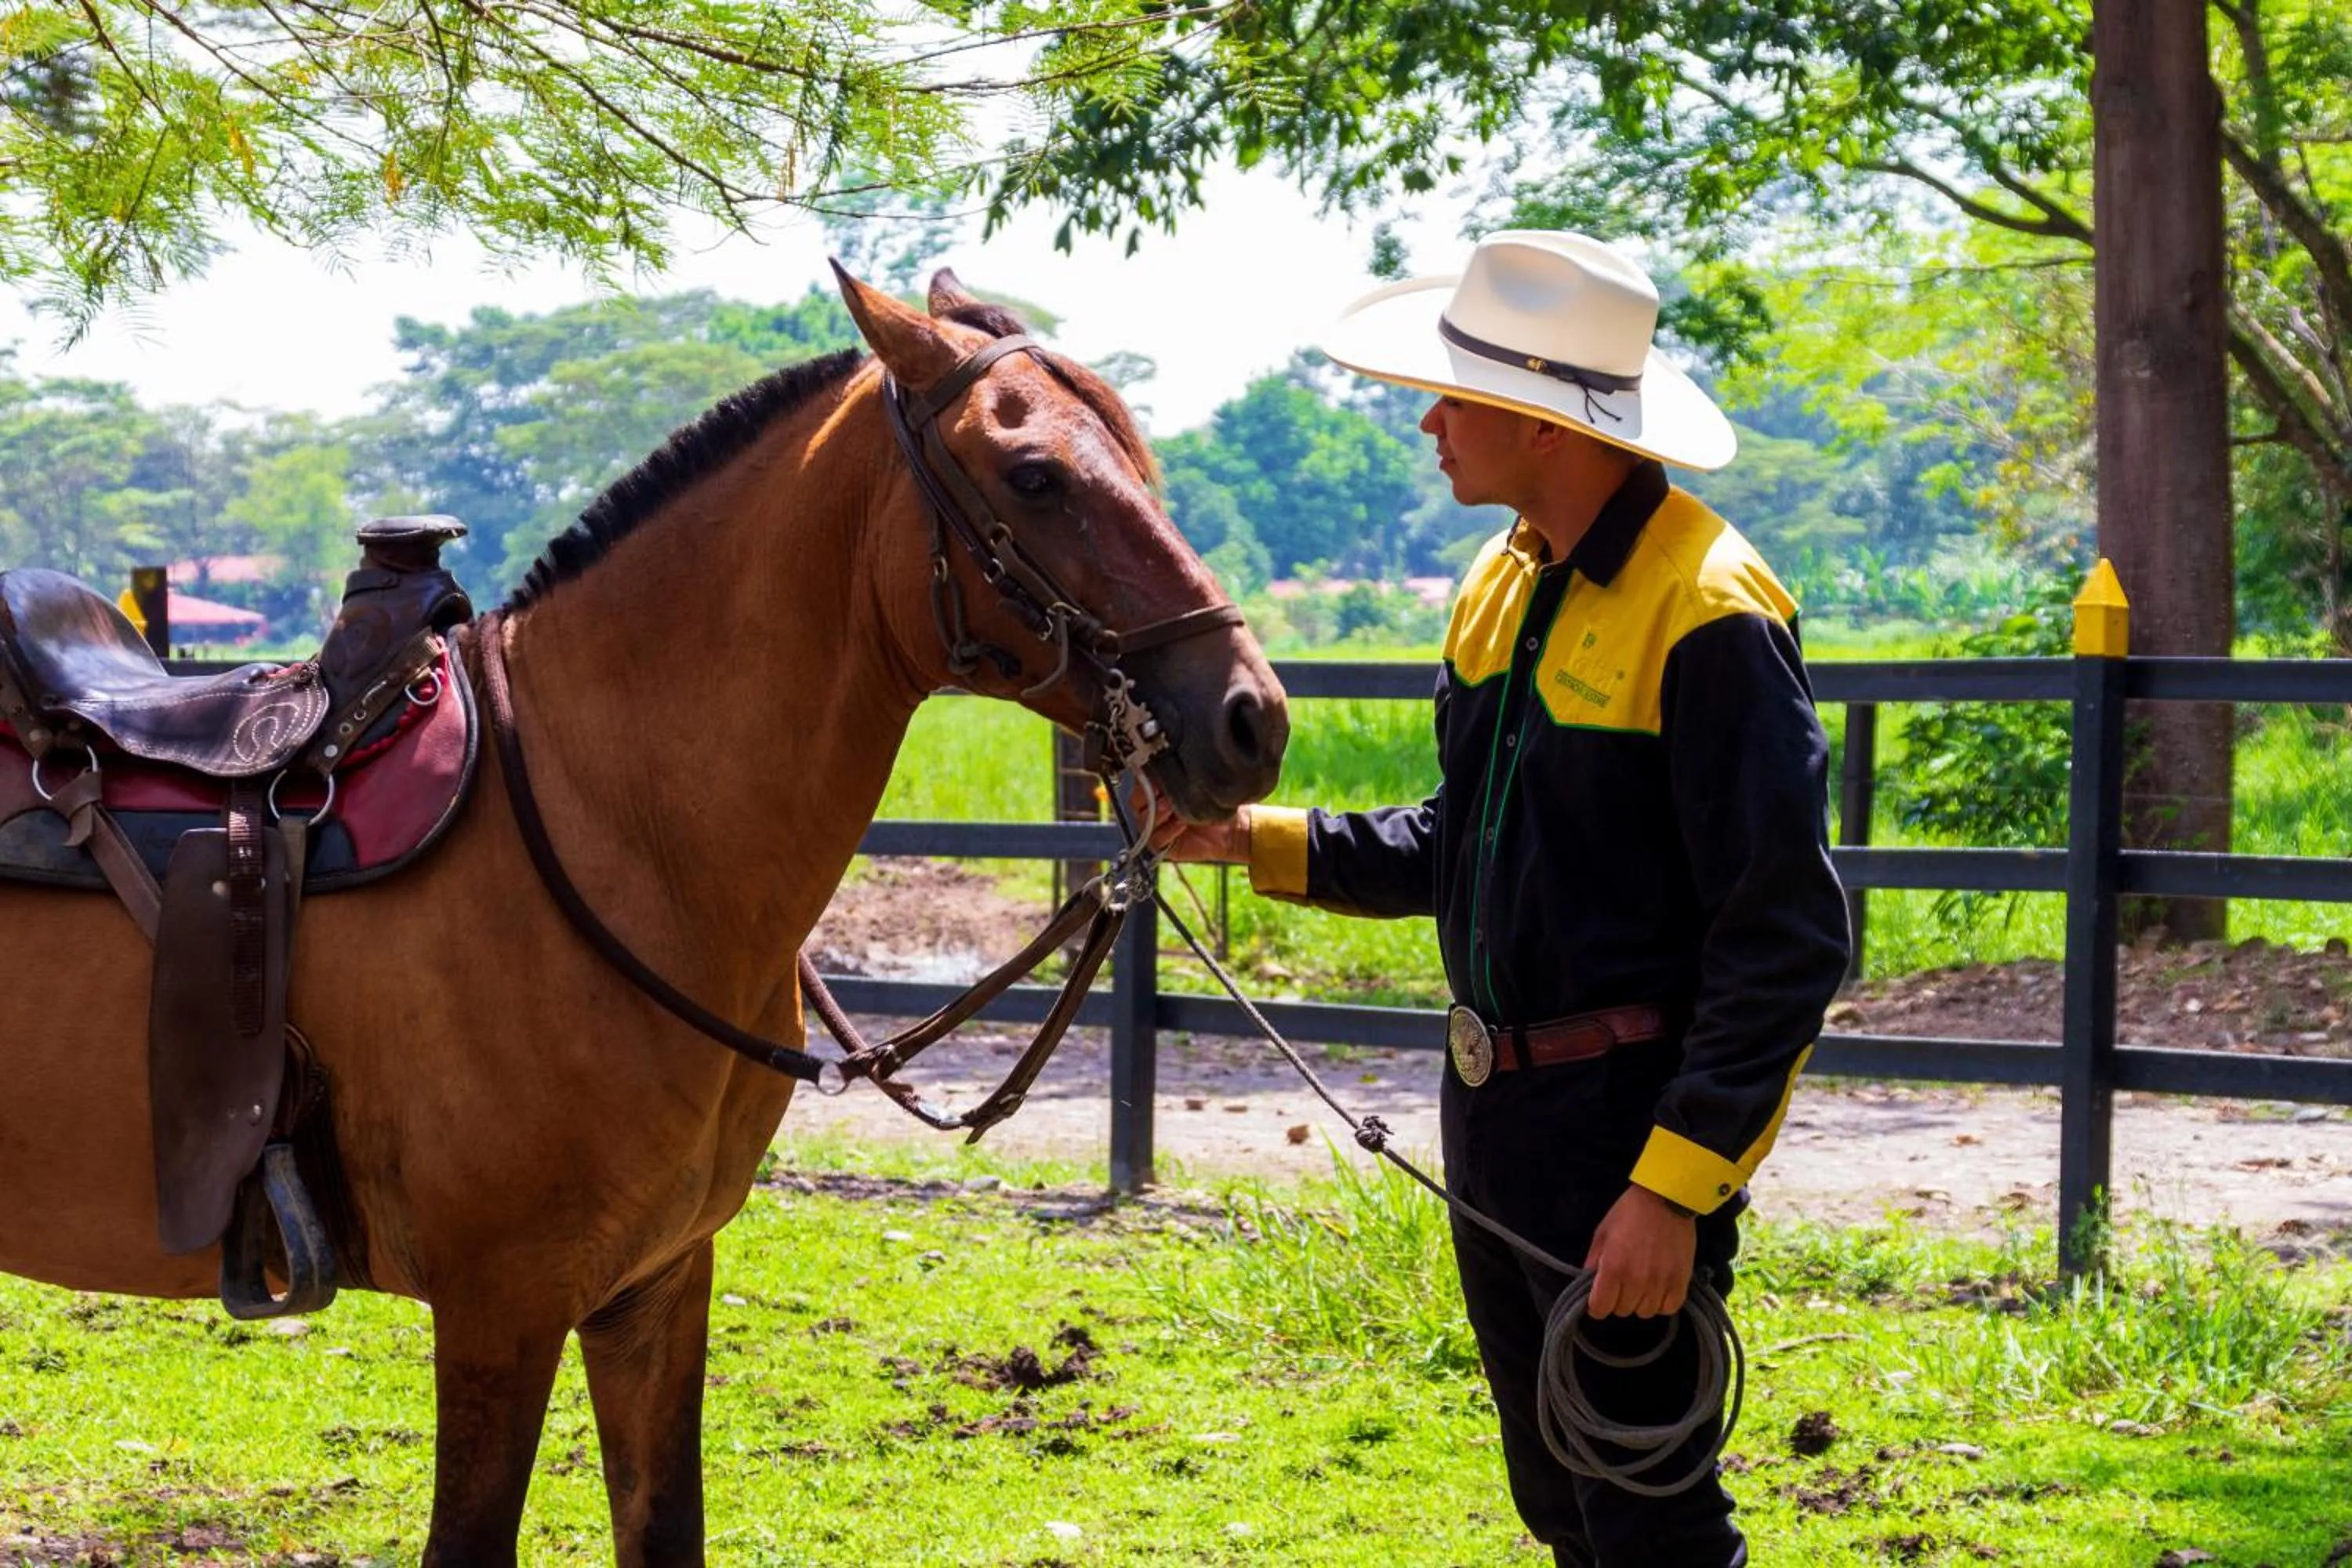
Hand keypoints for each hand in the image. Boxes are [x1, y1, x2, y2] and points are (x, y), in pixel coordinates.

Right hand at [1128, 783, 1250, 864]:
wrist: (1231, 827)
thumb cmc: (1213, 803)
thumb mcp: (1195, 785)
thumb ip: (1177, 778)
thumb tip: (1164, 768)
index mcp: (1156, 790)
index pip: (1139, 782)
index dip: (1145, 781)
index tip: (1156, 780)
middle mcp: (1151, 808)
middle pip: (1136, 802)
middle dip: (1149, 797)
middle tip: (1164, 796)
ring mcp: (1154, 827)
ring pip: (1143, 821)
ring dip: (1158, 814)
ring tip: (1172, 809)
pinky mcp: (1161, 845)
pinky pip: (1155, 839)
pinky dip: (1168, 831)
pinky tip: (1181, 824)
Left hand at [1583, 1185, 1696, 1318]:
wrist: (1665, 1199)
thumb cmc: (1628, 1213)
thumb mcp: (1602, 1233)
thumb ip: (1593, 1262)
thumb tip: (1589, 1285)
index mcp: (1613, 1268)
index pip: (1600, 1308)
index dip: (1596, 1305)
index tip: (1599, 1297)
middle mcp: (1637, 1280)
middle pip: (1622, 1311)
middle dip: (1618, 1299)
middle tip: (1622, 1282)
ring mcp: (1661, 1283)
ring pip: (1645, 1312)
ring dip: (1640, 1301)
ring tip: (1641, 1283)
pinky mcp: (1681, 1281)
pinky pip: (1668, 1308)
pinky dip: (1661, 1302)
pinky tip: (1658, 1288)